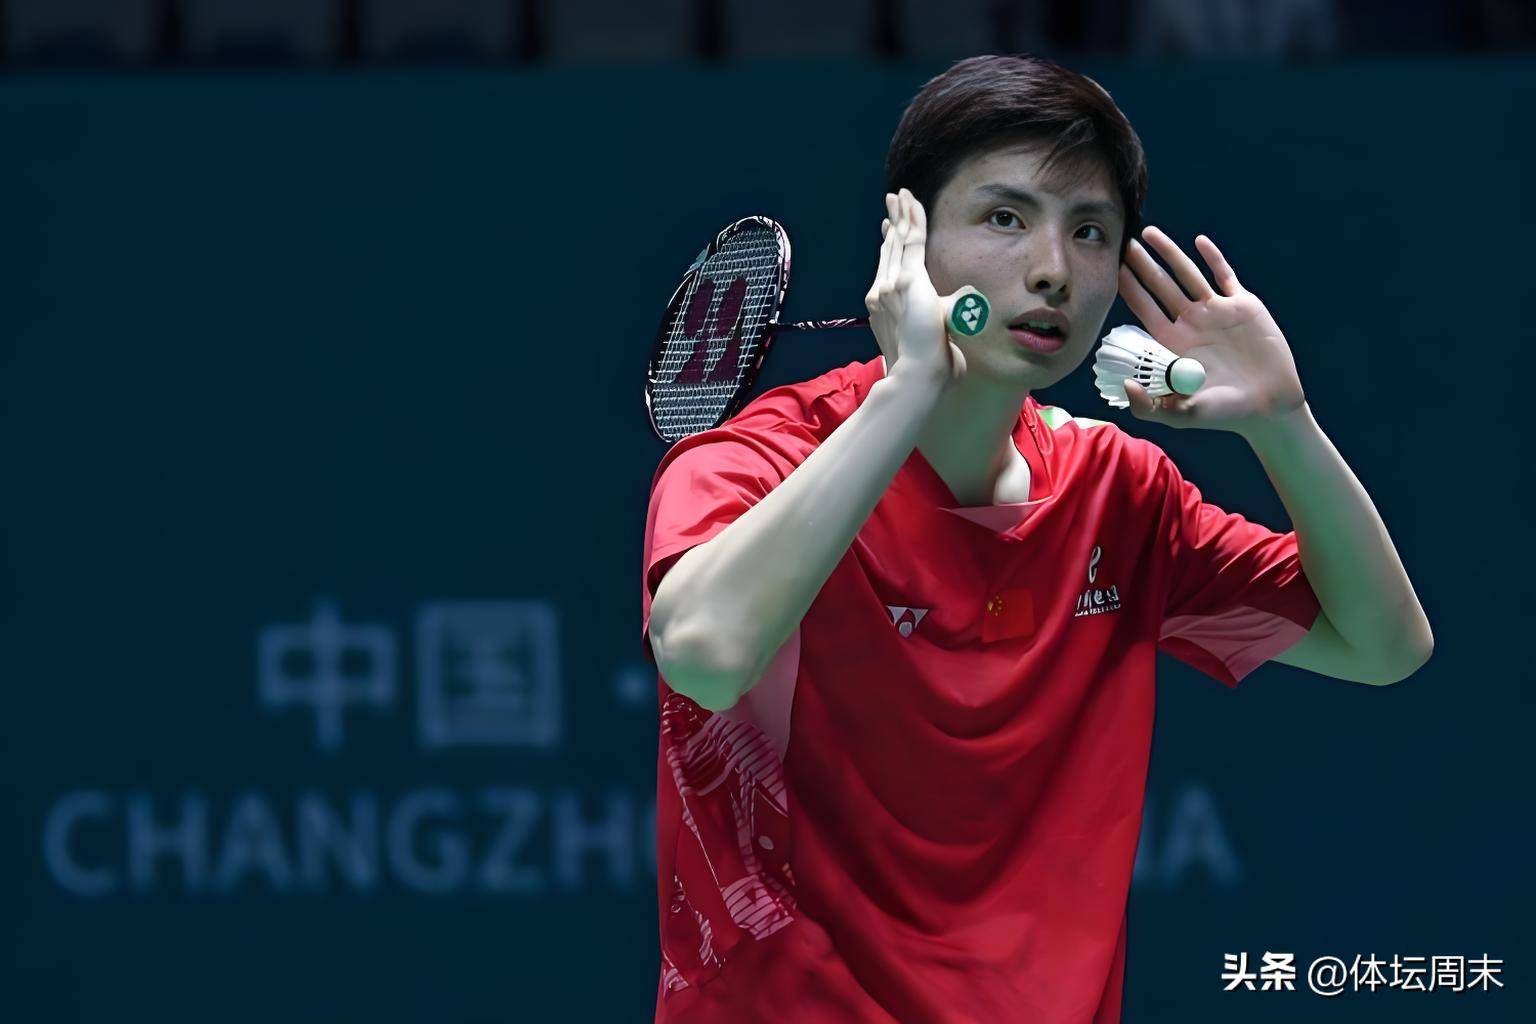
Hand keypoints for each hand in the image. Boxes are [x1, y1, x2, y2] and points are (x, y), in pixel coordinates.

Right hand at [864, 188, 979, 387]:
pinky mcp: (909, 279)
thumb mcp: (933, 337)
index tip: (889, 228)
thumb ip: (944, 324)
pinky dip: (912, 220)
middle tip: (892, 201)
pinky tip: (912, 203)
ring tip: (899, 196)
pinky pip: (911, 241)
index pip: (889, 267)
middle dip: (892, 223)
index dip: (890, 245)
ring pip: (898, 240)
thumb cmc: (928, 365)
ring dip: (900, 215)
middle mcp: (885, 290)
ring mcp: (894, 284)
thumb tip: (959, 318)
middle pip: (889, 248)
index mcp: (889, 304)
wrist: (920, 373)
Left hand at [1117, 226, 1305, 436]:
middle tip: (1123, 241)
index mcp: (1172, 344)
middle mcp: (1191, 323)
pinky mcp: (1243, 307)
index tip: (1111, 268)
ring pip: (1188, 275)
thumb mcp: (1181, 415)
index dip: (1128, 289)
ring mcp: (1217, 312)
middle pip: (1160, 286)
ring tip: (1149, 233)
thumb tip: (1126, 388)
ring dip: (1170, 253)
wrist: (1269, 406)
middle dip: (1142, 264)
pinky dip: (1213, 258)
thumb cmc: (1223, 414)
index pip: (1144, 309)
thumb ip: (1150, 407)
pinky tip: (1199, 242)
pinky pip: (1225, 277)